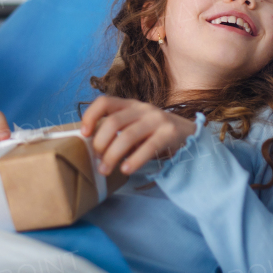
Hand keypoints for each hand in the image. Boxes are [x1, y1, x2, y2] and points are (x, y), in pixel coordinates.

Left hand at [81, 95, 196, 175]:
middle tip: (98, 161)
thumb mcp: (134, 126)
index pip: (104, 102)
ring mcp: (157, 119)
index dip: (90, 116)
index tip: (84, 134)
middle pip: (113, 122)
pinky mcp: (169, 133)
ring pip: (127, 136)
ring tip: (105, 171)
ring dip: (113, 156)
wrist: (188, 134)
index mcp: (129, 104)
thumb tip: (93, 149)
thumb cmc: (153, 133)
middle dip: (101, 144)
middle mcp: (142, 108)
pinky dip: (134, 160)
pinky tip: (126, 170)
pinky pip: (148, 147)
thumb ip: (116, 132)